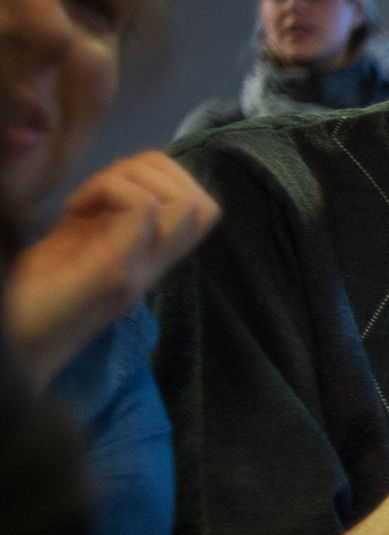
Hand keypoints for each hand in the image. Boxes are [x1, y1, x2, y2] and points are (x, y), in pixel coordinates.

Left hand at [5, 150, 218, 387]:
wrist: (18, 340)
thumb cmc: (37, 295)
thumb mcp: (79, 240)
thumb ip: (112, 216)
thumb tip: (132, 179)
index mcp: (149, 257)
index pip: (204, 209)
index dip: (166, 176)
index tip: (112, 189)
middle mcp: (153, 266)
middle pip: (205, 205)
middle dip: (154, 174)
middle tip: (101, 191)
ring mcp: (139, 270)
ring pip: (183, 202)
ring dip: (131, 180)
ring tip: (86, 203)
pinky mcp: (115, 270)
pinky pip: (144, 209)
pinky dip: (110, 190)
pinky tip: (74, 211)